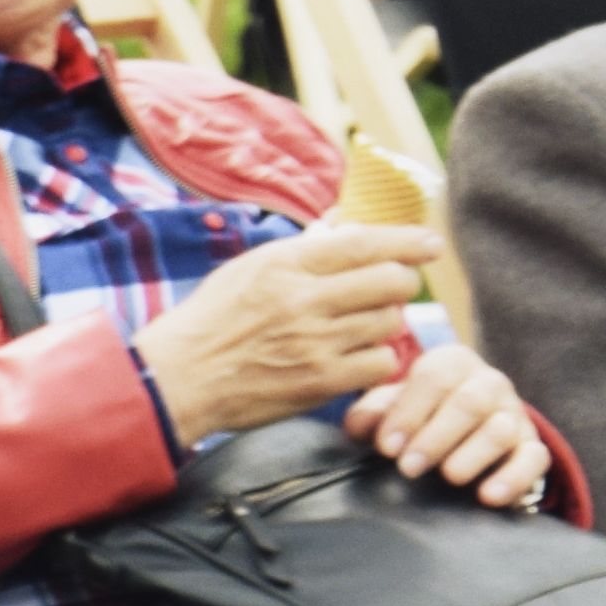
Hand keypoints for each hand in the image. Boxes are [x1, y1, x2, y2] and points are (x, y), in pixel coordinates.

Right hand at [132, 220, 435, 442]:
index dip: (408, 241)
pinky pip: (380, 362)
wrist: (175, 381)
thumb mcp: (245, 270)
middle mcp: (305, 300)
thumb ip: (299, 249)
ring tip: (359, 327)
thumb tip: (341, 223)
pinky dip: (375, 359)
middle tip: (389, 291)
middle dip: (400, 283)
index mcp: (285, 265)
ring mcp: (316, 343)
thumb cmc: (208, 322)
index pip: (366, 243)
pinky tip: (354, 358)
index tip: (430, 244)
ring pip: (390, 322)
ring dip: (383, 323)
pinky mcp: (321, 382)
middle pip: (392, 282)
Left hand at [345, 337, 547, 508]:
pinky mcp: (532, 447)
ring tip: (448, 478)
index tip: (386, 448)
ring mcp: (515, 414)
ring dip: (472, 455)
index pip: (435, 377)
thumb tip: (362, 427)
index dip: (408, 413)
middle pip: (470, 403)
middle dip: (437, 437)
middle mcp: (489, 383)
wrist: (458, 433)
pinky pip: (534, 458)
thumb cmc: (415, 415)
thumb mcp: (388, 408)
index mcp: (452, 363)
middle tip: (409, 468)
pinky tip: (488, 496)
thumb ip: (371, 413)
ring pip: (500, 430)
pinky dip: (514, 478)